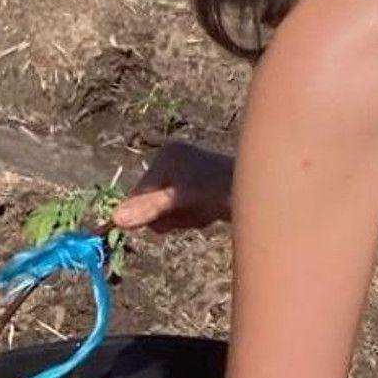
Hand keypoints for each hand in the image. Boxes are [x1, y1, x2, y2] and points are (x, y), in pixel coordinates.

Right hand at [112, 141, 234, 235]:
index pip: (139, 193)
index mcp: (166, 156)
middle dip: (168, 215)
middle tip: (189, 215)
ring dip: (181, 217)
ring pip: (169, 208)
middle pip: (153, 201)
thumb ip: (147, 209)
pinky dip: (192, 216)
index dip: (147, 213)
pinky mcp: (201, 186)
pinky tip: (208, 212)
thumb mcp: (180, 202)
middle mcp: (175, 160)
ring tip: (202, 212)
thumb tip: (114, 219)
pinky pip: (184, 209)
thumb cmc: (219, 192)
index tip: (166, 220)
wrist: (264, 194)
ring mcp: (189, 172)